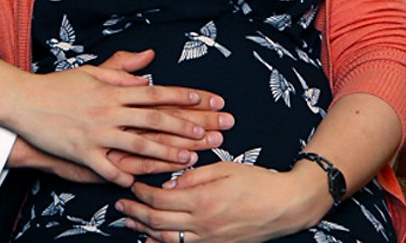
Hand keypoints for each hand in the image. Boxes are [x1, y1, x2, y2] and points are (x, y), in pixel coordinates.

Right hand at [5, 51, 210, 186]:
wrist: (24, 101)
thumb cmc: (57, 86)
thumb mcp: (90, 71)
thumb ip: (121, 69)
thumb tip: (148, 61)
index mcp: (112, 90)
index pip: (154, 92)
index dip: (181, 97)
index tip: (202, 100)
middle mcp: (108, 110)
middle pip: (153, 119)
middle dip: (184, 127)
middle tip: (207, 134)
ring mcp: (96, 132)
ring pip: (138, 144)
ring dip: (165, 152)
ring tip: (187, 158)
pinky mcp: (81, 151)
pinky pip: (106, 167)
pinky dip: (122, 175)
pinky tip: (137, 182)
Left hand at [115, 161, 330, 241]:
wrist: (285, 206)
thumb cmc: (257, 182)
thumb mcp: (223, 169)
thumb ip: (192, 177)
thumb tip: (168, 184)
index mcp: (202, 200)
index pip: (160, 199)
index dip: (141, 193)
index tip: (131, 186)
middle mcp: (202, 224)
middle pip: (157, 221)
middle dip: (135, 213)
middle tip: (119, 207)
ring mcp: (209, 239)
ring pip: (167, 239)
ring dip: (144, 231)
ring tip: (129, 223)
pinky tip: (151, 242)